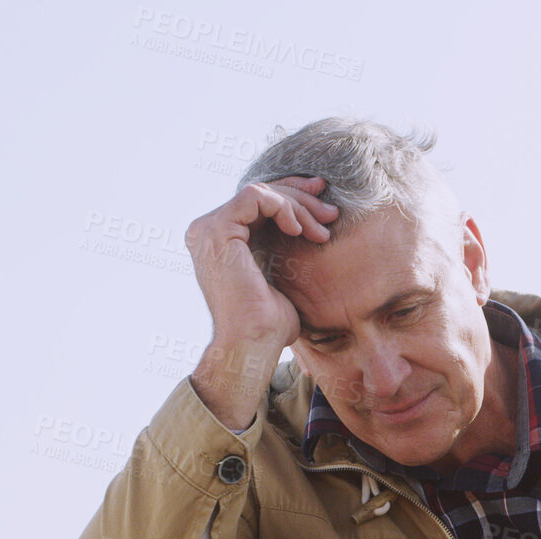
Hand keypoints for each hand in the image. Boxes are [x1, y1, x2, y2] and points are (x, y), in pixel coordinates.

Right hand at [184, 175, 339, 429]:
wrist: (255, 344)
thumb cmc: (270, 324)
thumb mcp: (281, 277)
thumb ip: (282, 249)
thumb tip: (309, 232)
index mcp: (221, 239)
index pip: (257, 201)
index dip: (292, 192)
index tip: (324, 198)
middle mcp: (208, 230)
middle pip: (261, 193)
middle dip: (302, 199)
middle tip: (331, 215)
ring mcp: (208, 229)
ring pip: (261, 192)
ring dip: (298, 207)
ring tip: (321, 233)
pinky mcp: (217, 230)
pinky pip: (255, 197)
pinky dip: (282, 207)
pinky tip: (298, 231)